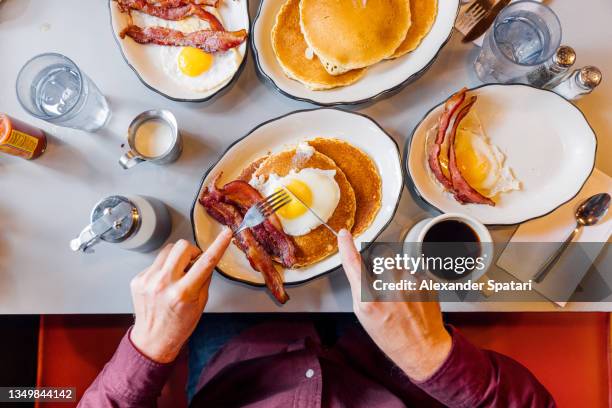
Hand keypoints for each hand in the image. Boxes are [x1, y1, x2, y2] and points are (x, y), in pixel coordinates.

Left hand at [129, 229, 231, 362]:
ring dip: (177, 257)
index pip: (206, 262)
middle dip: (192, 251)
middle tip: (193, 263)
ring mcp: (148, 280)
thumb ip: (203, 278)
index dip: (219, 245)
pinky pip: (156, 262)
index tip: (226, 234)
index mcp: (183, 292)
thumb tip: (206, 259)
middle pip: (182, 246)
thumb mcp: (200, 303)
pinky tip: (164, 282)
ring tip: (178, 273)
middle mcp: (164, 284)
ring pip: (168, 250)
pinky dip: (164, 268)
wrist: (153, 339)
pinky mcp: (138, 279)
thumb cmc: (179, 325)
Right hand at [337, 229, 451, 380]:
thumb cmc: (391, 335)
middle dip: (380, 265)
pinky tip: (411, 298)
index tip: (344, 234)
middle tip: (384, 285)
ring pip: (397, 263)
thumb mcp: (363, 315)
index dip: (346, 246)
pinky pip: (411, 271)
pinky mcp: (424, 282)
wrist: (422, 347)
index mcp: (370, 299)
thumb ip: (359, 288)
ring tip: (400, 296)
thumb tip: (358, 264)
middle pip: (380, 257)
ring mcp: (409, 283)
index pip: (353, 264)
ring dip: (396, 273)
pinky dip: (409, 281)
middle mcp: (389, 288)